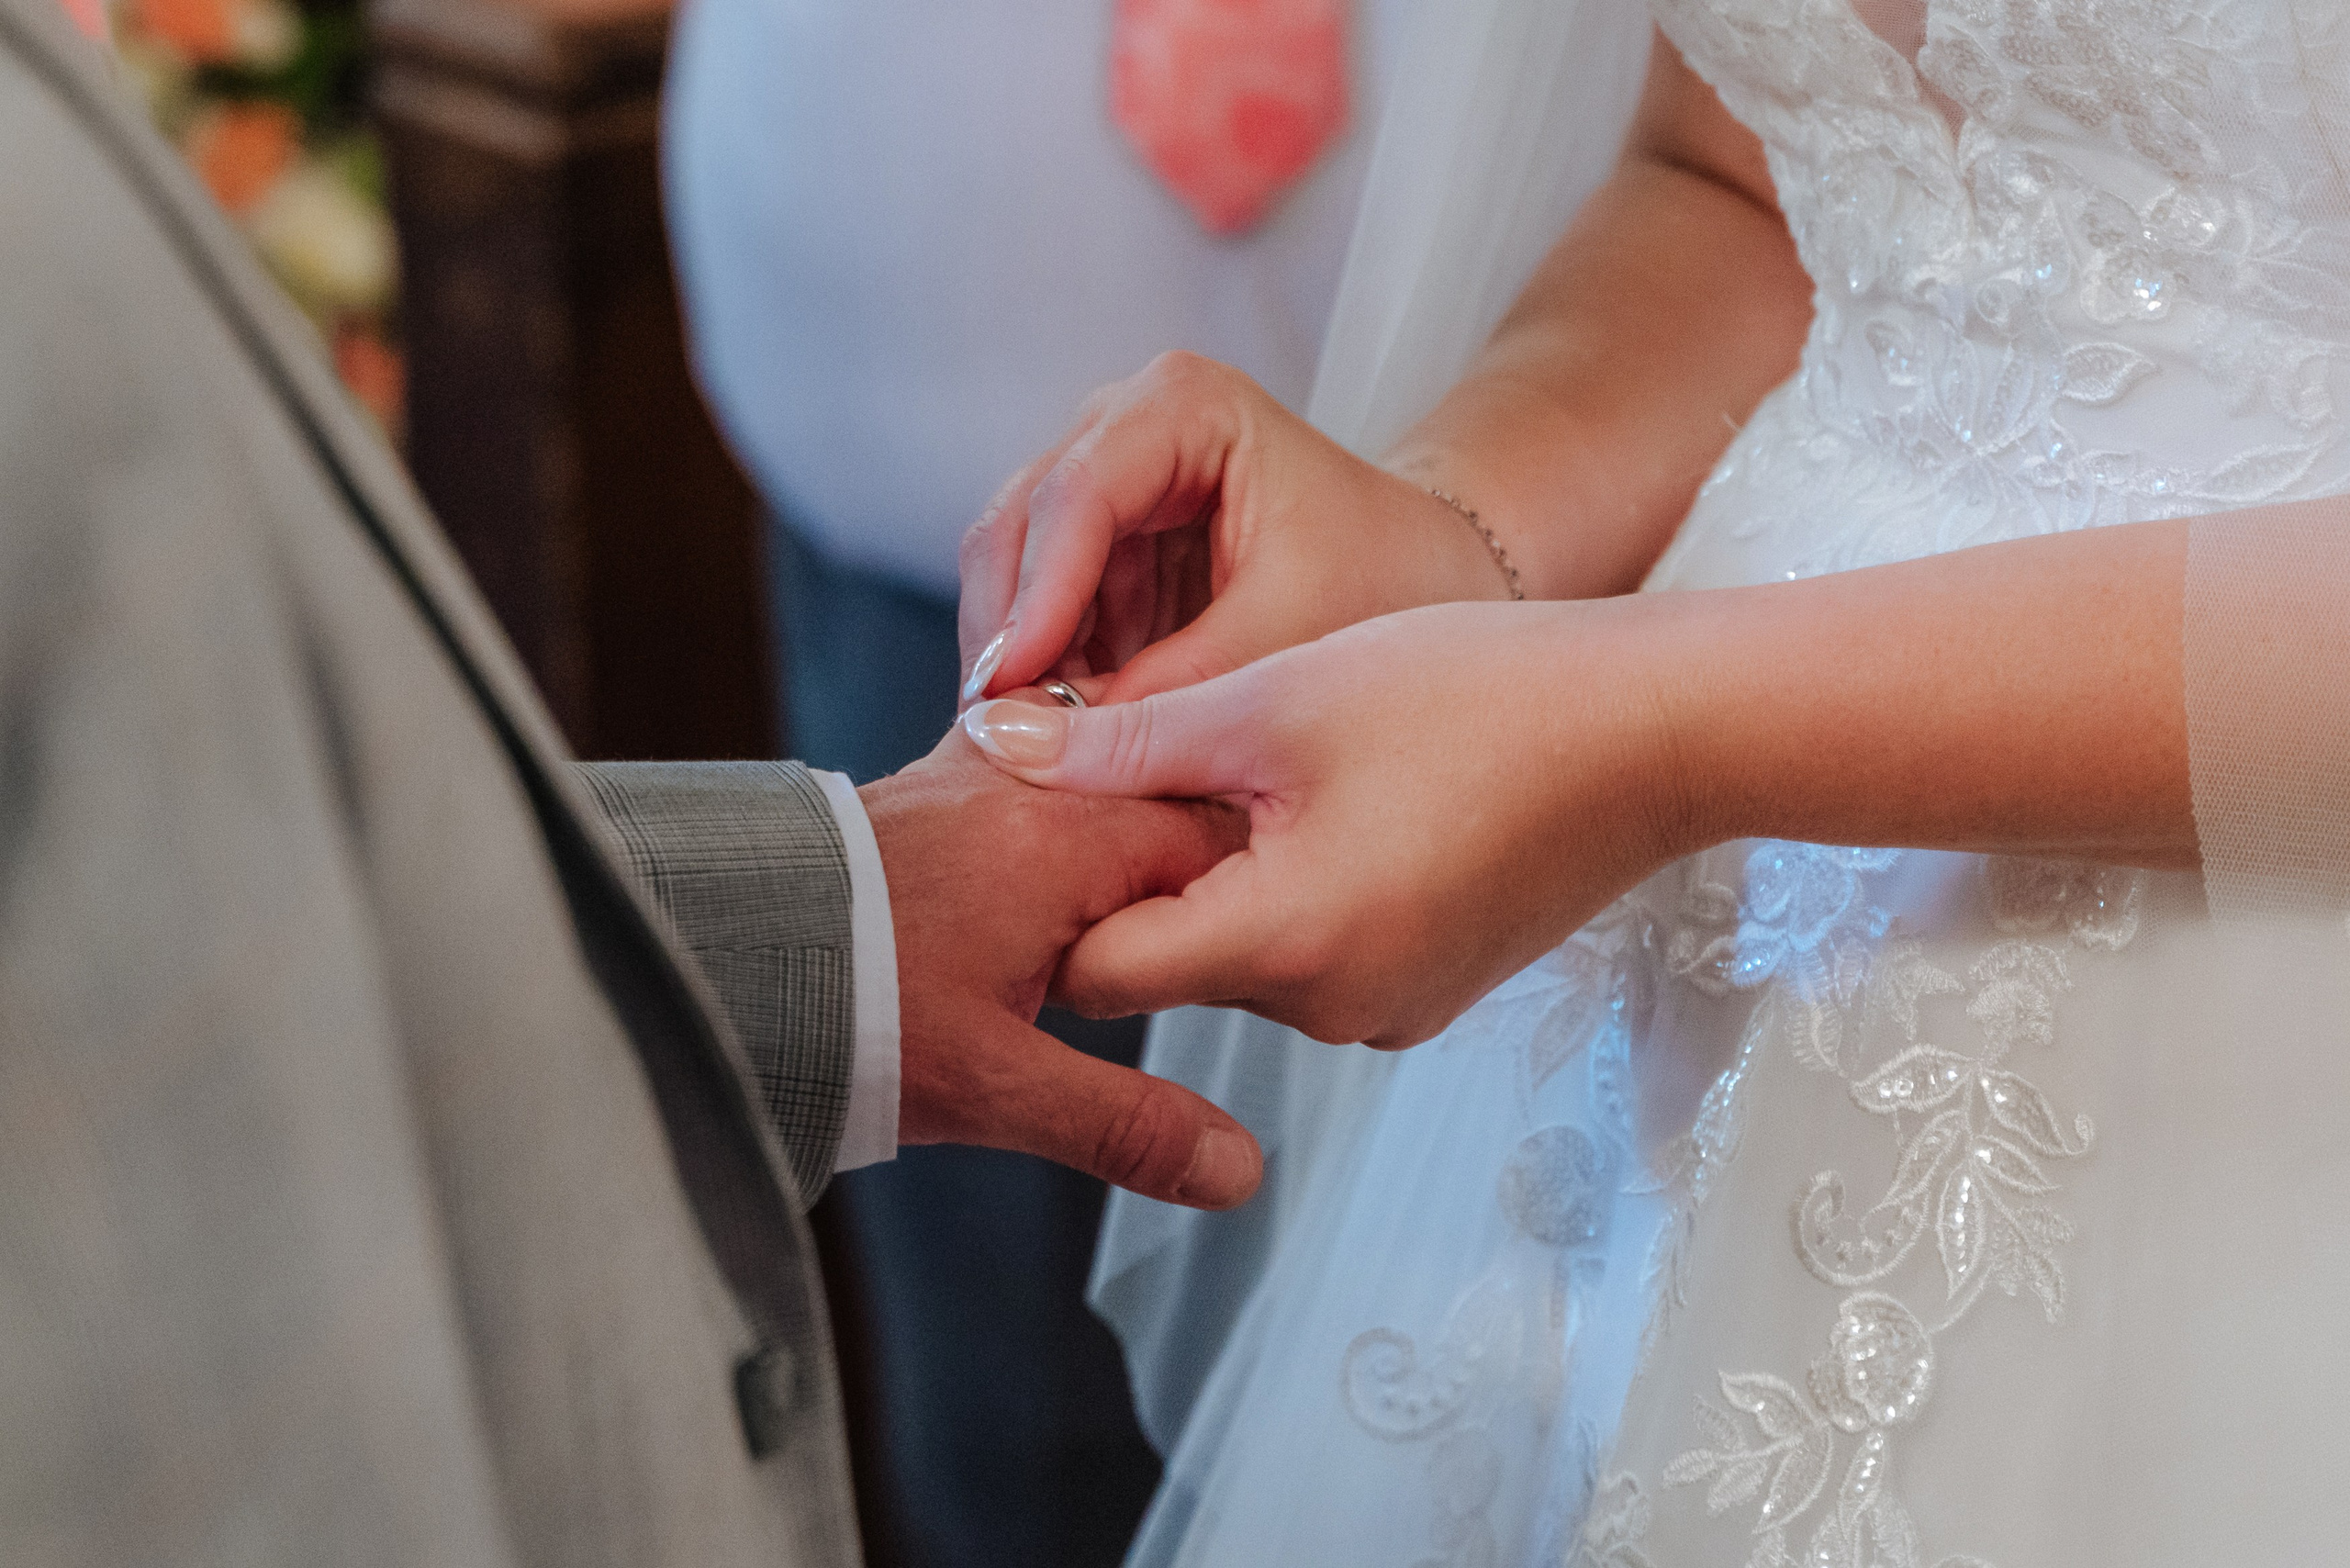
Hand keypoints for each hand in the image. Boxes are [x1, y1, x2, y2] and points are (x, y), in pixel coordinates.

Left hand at [858, 695, 1260, 1207]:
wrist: (710, 954)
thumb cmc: (842, 1010)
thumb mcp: (997, 1087)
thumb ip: (1124, 1124)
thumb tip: (1234, 1168)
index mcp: (1066, 840)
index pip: (1214, 844)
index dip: (1238, 906)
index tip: (1236, 961)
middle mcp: (1028, 783)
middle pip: (1163, 807)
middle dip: (1187, 879)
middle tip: (1183, 953)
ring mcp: (979, 769)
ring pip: (1104, 790)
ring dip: (1124, 853)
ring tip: (1117, 933)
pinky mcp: (938, 780)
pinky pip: (1044, 780)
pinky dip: (1066, 827)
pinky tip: (1051, 889)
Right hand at [956, 352, 1514, 708]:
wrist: (1428, 577)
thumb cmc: (1385, 580)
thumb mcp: (1293, 636)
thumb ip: (1181, 685)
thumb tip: (1065, 741)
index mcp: (1185, 403)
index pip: (1079, 494)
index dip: (1037, 597)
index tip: (1008, 688)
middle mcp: (1126, 421)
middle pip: (1020, 523)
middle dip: (1006, 631)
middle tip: (994, 732)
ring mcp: (1105, 477)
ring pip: (1013, 568)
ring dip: (1015, 657)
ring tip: (1027, 747)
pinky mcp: (1103, 542)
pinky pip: (1042, 606)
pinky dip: (1044, 668)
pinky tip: (1055, 733)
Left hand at [956, 602, 1692, 1048]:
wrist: (1659, 733)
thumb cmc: (1484, 696)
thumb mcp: (1279, 698)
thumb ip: (1128, 744)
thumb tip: (1002, 750)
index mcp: (1287, 942)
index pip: (1100, 973)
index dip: (1065, 893)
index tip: (1072, 809)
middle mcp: (1334, 1010)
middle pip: (1171, 968)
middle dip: (1149, 877)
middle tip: (1175, 759)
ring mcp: (1390, 1013)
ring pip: (1243, 961)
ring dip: (1229, 880)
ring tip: (1276, 770)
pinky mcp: (1428, 993)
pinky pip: (1318, 961)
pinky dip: (1301, 896)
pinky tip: (1347, 805)